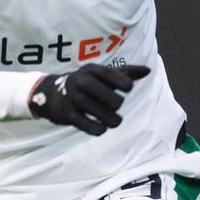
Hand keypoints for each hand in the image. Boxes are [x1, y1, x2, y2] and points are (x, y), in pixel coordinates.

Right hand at [27, 63, 151, 135]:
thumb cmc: (86, 83)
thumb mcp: (101, 74)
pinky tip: (101, 127)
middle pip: (113, 100)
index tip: (126, 88)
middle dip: (117, 104)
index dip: (126, 85)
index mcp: (92, 69)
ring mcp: (74, 99)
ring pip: (103, 115)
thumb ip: (126, 72)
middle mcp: (82, 81)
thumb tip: (148, 70)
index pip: (115, 76)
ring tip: (113, 121)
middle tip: (114, 106)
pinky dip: (99, 129)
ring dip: (112, 120)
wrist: (51, 94)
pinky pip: (91, 127)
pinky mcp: (69, 115)